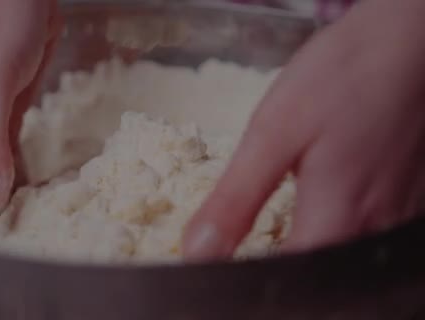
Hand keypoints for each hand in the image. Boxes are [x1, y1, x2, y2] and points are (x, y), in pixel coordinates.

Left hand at [183, 0, 424, 258]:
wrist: (407, 42)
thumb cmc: (341, 78)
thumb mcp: (273, 134)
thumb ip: (236, 199)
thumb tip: (198, 251)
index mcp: (335, 222)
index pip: (284, 284)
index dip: (246, 281)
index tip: (219, 267)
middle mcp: (371, 232)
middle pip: (315, 278)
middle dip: (275, 271)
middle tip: (240, 248)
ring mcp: (394, 217)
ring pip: (339, 259)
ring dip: (303, 253)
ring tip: (274, 229)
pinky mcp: (405, 199)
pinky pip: (362, 235)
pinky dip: (329, 231)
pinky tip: (315, 211)